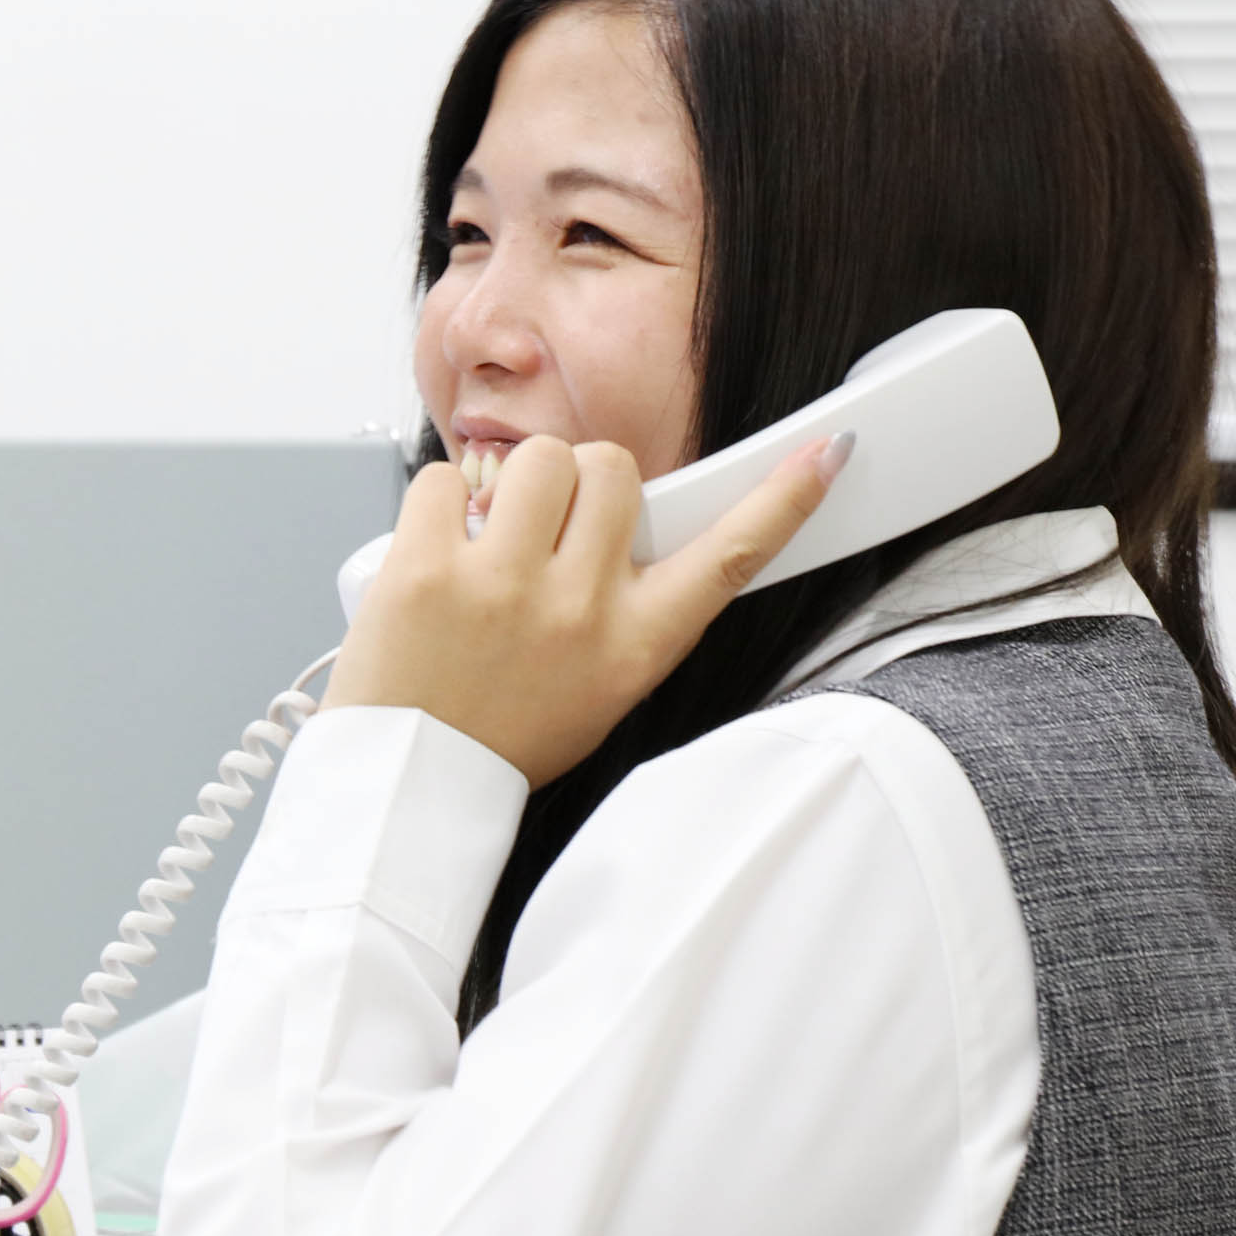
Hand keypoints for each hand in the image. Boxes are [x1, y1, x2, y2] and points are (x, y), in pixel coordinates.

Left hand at [329, 434, 843, 786]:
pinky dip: (441, 503)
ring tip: (491, 540)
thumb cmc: (504, 733)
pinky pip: (447, 478)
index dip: (782, 501)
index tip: (822, 453)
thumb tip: (627, 519)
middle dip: (581, 480)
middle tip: (547, 530)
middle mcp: (578, 611)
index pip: (727, 559)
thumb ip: (627, 606)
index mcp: (634, 646)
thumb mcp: (600, 685)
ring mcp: (500, 586)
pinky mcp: (427, 569)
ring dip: (514, 482)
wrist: (413, 782)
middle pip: (614, 468)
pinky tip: (439, 552)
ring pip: (540, 457)